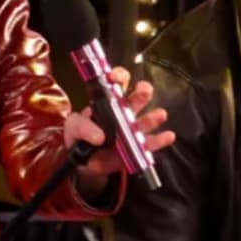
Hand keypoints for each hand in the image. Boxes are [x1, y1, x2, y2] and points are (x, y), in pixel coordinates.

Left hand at [69, 67, 173, 181]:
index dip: (119, 77)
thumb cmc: (78, 138)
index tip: (116, 78)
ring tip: (160, 115)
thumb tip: (99, 136)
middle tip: (143, 91)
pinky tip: (167, 136)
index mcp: (107, 102)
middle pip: (136, 98)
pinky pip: (149, 144)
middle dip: (142, 92)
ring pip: (145, 120)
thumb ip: (81, 127)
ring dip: (153, 116)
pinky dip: (160, 140)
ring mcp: (131, 131)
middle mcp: (123, 113)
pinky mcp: (135, 149)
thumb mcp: (73, 127)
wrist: (81, 163)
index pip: (117, 83)